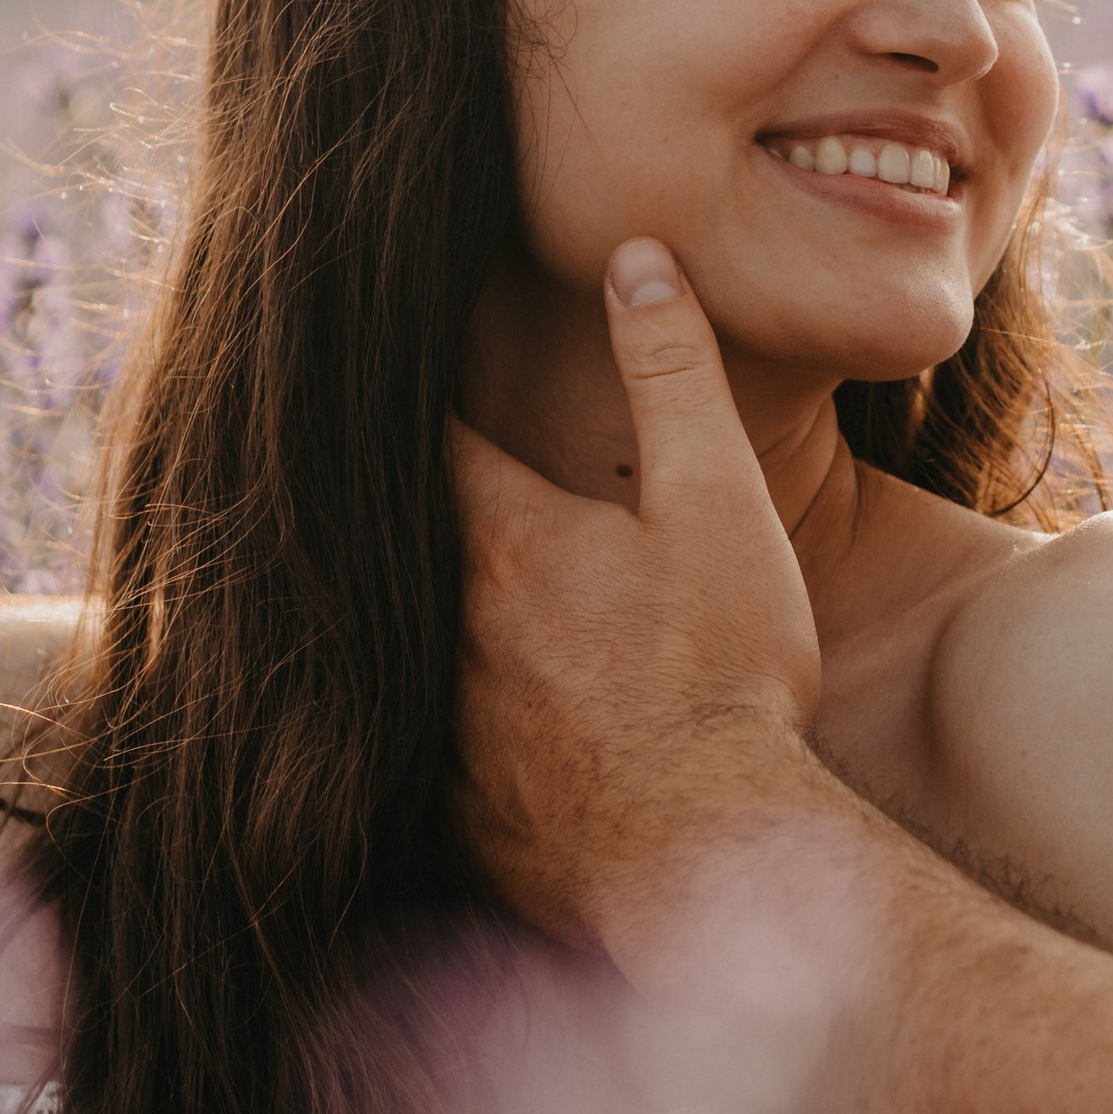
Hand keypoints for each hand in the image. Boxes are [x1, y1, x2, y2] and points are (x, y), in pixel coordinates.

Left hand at [451, 238, 826, 954]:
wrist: (709, 856)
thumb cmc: (722, 674)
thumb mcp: (717, 503)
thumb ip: (673, 373)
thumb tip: (637, 257)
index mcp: (499, 538)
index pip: (427, 438)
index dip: (412, 392)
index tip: (394, 358)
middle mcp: (440, 628)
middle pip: (392, 546)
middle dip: (397, 511)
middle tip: (390, 476)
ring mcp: (436, 728)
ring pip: (396, 652)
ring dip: (404, 624)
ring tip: (419, 601)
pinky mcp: (451, 814)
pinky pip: (417, 755)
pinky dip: (430, 728)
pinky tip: (459, 729)